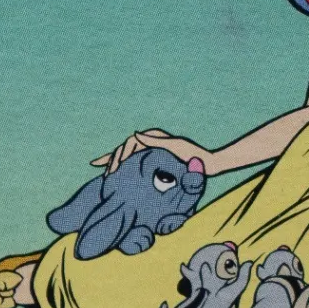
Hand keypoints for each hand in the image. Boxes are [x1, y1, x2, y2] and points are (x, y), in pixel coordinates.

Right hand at [90, 129, 208, 174]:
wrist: (208, 164)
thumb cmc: (194, 156)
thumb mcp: (175, 147)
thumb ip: (155, 140)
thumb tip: (135, 134)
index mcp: (154, 137)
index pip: (130, 144)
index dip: (119, 155)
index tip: (112, 169)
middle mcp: (152, 140)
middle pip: (126, 148)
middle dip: (113, 159)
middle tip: (103, 173)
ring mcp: (153, 149)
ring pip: (128, 154)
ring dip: (114, 161)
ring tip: (100, 169)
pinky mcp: (156, 158)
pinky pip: (135, 160)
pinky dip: (124, 164)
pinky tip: (115, 173)